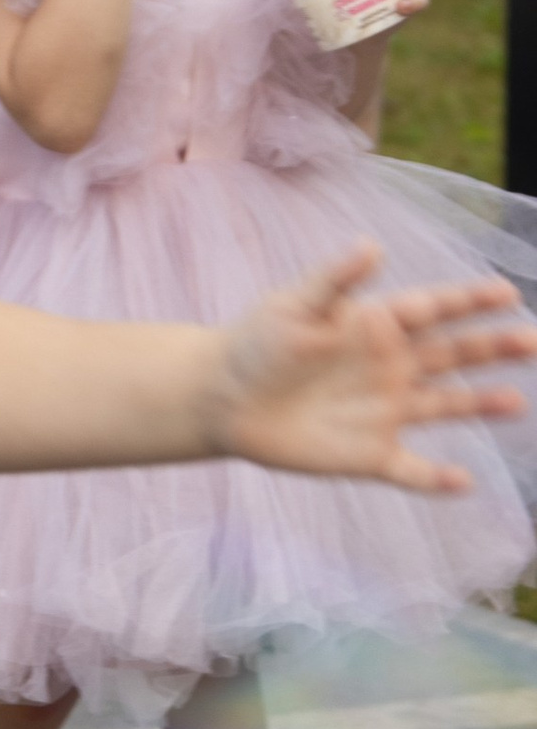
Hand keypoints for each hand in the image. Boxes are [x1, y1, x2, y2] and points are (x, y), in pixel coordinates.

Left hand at [211, 248, 533, 491]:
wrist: (222, 398)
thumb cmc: (257, 342)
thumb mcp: (294, 305)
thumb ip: (334, 280)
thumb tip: (372, 246)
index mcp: (377, 325)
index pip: (436, 309)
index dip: (471, 301)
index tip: (507, 294)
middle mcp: (391, 367)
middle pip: (455, 355)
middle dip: (495, 348)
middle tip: (533, 342)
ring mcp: (384, 411)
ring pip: (445, 406)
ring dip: (481, 404)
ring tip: (516, 403)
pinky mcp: (368, 453)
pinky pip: (411, 469)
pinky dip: (436, 479)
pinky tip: (464, 482)